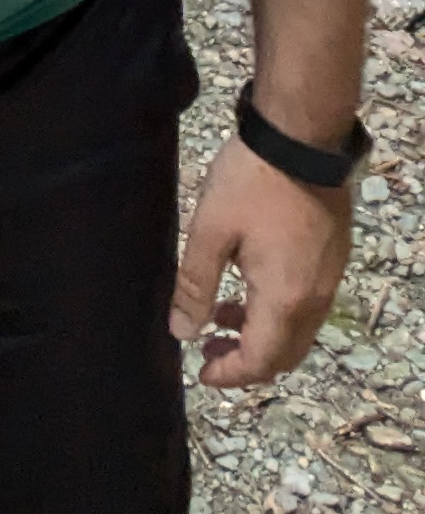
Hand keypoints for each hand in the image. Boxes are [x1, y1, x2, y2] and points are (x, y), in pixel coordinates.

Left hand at [171, 133, 353, 386]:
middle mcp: (314, 299)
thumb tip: (182, 333)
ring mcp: (329, 279)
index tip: (200, 374)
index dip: (229, 376)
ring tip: (220, 314)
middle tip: (208, 350)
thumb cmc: (252, 181)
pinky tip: (248, 285)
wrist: (301, 137)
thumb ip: (195, 285)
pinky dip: (277, 312)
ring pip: (297, 331)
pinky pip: (306, 306)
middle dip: (245, 361)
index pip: (260, 361)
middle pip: (283, 354)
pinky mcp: (332, 258)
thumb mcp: (210, 230)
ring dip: (260, 334)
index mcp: (284, 299)